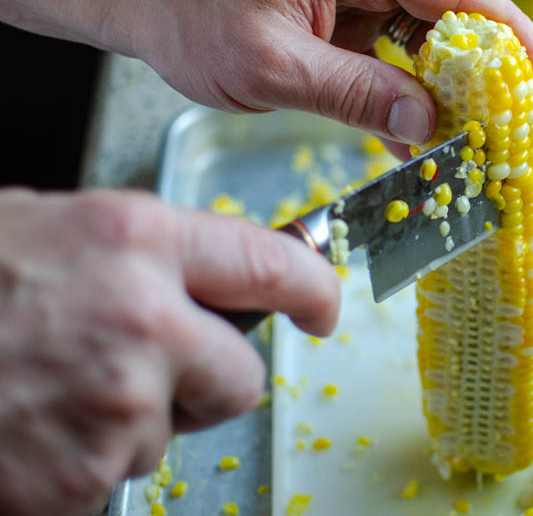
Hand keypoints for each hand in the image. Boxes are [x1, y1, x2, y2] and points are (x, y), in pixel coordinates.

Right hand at [0, 188, 338, 515]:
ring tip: (58, 386)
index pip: (274, 265)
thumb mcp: (66, 231)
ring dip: (135, 419)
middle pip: (242, 375)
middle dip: (207, 379)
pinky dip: (85, 461)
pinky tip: (36, 424)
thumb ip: (152, 256)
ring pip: (176, 431)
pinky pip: (117, 474)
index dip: (313, 291)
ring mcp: (117, 402)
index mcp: (140, 239)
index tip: (323, 308)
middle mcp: (144, 317)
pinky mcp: (84, 475)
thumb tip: (221, 279)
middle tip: (145, 368)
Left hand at [107, 0, 532, 152]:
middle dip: (490, 64)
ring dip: (452, 82)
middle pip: (456, 3)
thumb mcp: (273, 66)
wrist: (142, 0)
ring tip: (472, 134)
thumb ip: (355, 93)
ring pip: (432, 30)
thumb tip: (428, 122)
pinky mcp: (347, 9)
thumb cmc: (191, 17)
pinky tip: (415, 132)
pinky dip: (411, 88)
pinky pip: (397, 48)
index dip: (510, 36)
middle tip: (512, 119)